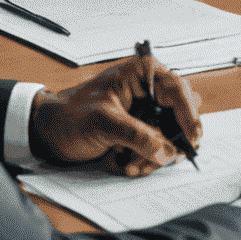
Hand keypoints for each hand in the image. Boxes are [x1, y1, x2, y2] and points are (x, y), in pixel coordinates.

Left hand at [29, 53, 201, 176]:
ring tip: (130, 166)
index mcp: (142, 73)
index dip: (188, 114)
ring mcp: (145, 110)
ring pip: (169, 134)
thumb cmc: (69, 116)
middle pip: (178, 114)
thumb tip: (166, 151)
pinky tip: (126, 164)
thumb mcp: (103, 123)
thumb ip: (137, 135)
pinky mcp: (140, 129)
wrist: (47, 132)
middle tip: (159, 160)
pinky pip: (157, 146)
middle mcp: (148, 89)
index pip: (177, 89)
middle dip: (168, 141)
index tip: (192, 138)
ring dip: (155, 155)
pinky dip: (147, 159)